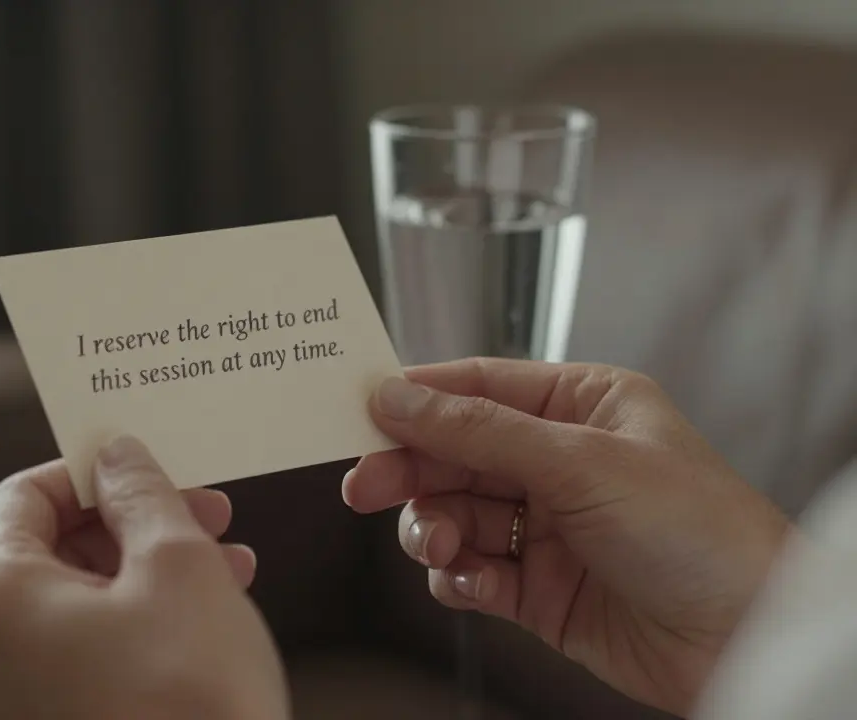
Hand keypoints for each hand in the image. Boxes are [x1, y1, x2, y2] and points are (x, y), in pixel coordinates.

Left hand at [0, 437, 288, 719]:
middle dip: (132, 522)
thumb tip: (117, 456)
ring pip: (74, 604)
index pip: (23, 496)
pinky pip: (81, 656)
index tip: (148, 462)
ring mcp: (9, 704)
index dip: (90, 469)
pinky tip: (205, 616)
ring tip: (226, 560)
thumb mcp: (178, 566)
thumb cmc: (190, 697)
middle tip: (206, 510)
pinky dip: (136, 624)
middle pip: (50, 550)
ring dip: (146, 570)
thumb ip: (141, 494)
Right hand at [344, 359, 790, 715]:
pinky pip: (470, 571)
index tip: (360, 409)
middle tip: (364, 486)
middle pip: (454, 453)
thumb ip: (478, 431)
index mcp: (581, 407)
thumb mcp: (579, 462)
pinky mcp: (536, 587)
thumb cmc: (696, 530)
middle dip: (409, 470)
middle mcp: (558, 461)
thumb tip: (398, 397)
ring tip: (435, 546)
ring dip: (430, 529)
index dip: (417, 397)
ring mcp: (546, 526)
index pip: (478, 386)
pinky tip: (467, 581)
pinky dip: (456, 576)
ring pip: (453, 513)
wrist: (748, 639)